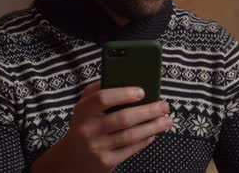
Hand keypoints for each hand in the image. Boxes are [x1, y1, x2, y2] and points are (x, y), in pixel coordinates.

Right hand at [31, 81, 172, 172]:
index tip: (142, 91)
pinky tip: (154, 133)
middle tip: (164, 106)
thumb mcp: (84, 106)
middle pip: (123, 118)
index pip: (102, 99)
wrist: (71, 160)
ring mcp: (98, 147)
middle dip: (148, 111)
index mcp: (83, 111)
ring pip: (131, 135)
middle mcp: (89, 129)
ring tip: (167, 120)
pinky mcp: (106, 162)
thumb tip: (124, 76)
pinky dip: (145, 140)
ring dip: (153, 127)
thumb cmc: (84, 125)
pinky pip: (130, 149)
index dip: (123, 94)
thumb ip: (99, 90)